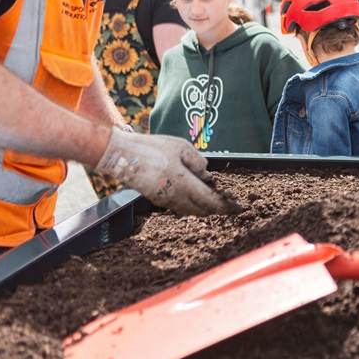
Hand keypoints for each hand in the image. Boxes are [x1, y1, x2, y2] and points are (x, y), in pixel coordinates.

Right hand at [96, 128, 240, 215]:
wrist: (123, 156)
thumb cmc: (153, 148)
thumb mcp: (181, 148)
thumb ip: (198, 162)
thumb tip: (207, 175)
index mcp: (183, 183)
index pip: (209, 200)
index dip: (223, 205)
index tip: (234, 207)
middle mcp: (175, 197)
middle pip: (201, 210)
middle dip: (216, 209)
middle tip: (227, 207)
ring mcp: (164, 201)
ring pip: (189, 211)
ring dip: (203, 209)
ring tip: (214, 205)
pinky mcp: (156, 200)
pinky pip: (179, 208)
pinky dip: (190, 207)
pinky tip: (194, 200)